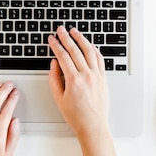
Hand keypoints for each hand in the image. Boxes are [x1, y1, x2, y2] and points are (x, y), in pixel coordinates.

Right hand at [48, 26, 109, 140]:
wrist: (93, 125)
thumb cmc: (76, 116)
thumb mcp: (58, 98)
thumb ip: (54, 78)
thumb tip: (54, 64)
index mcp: (73, 80)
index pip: (63, 56)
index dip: (56, 45)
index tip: (52, 39)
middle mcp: (86, 75)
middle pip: (75, 50)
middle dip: (66, 37)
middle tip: (61, 30)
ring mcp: (96, 76)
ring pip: (89, 51)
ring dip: (81, 39)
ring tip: (74, 32)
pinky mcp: (103, 78)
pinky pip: (99, 59)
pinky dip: (94, 49)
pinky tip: (89, 44)